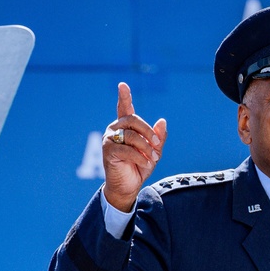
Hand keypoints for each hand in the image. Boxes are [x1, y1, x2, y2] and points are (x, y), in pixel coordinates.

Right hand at [102, 82, 166, 211]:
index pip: (124, 108)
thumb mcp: (154, 151)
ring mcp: (109, 139)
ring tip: (153, 157)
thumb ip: (159, 137)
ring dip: (145, 147)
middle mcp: (115, 129)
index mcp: (126, 127)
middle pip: (133, 120)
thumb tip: (162, 121)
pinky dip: (139, 156)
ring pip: (130, 135)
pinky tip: (145, 163)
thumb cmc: (139, 166)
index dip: (124, 96)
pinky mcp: (107, 151)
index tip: (123, 85)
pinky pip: (126, 149)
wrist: (129, 186)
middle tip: (158, 145)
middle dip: (149, 132)